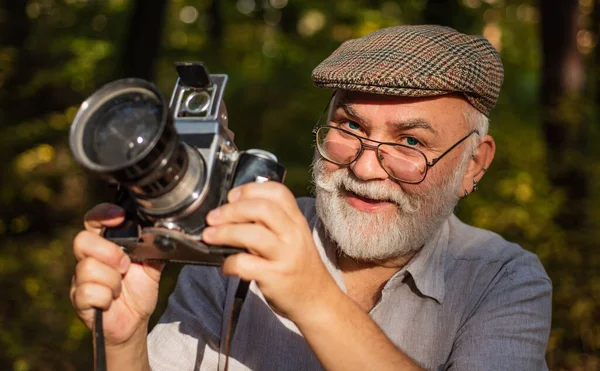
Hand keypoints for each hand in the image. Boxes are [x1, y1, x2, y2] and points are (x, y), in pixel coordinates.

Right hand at [69, 203, 163, 346]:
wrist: (135, 320)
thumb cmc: (139, 290)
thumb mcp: (153, 266)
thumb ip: (155, 248)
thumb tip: (166, 233)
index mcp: (105, 244)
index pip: (94, 219)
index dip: (102, 214)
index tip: (120, 216)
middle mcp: (88, 257)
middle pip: (82, 240)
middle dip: (110, 253)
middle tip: (126, 266)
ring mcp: (80, 278)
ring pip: (87, 268)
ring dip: (112, 281)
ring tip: (120, 288)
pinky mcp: (79, 299)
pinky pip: (88, 292)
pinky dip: (106, 298)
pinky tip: (111, 301)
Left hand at [201, 182, 341, 321]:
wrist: (316, 300)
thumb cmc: (297, 265)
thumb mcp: (292, 237)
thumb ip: (270, 223)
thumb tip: (231, 211)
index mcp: (296, 220)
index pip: (278, 192)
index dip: (251, 189)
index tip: (232, 196)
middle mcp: (293, 234)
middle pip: (262, 209)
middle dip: (232, 210)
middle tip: (213, 217)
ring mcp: (286, 256)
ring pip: (253, 235)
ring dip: (225, 233)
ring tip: (209, 236)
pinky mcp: (275, 277)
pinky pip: (246, 264)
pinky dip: (229, 263)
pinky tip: (226, 266)